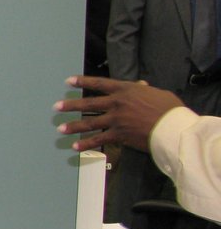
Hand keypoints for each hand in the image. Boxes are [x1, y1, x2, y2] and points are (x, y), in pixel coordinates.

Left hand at [54, 75, 183, 152]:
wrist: (172, 127)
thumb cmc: (169, 109)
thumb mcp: (156, 93)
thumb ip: (143, 90)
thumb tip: (139, 86)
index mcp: (125, 89)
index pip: (99, 83)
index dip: (83, 81)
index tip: (68, 81)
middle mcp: (117, 103)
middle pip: (88, 103)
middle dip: (71, 106)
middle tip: (56, 107)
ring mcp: (115, 119)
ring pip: (89, 122)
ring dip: (73, 126)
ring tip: (60, 129)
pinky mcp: (118, 135)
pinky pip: (98, 140)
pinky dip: (86, 144)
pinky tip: (75, 147)